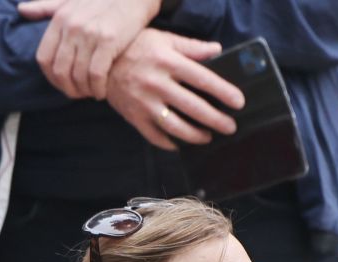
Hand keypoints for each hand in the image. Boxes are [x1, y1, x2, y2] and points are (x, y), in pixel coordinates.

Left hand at [17, 0, 157, 99]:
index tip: (62, 85)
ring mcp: (89, 34)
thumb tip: (21, 11)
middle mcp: (71, 27)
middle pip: (60, 71)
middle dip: (68, 89)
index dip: (51, 78)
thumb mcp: (69, 0)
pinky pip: (97, 74)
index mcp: (59, 19)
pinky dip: (98, 88)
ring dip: (84, 91)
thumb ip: (45, 7)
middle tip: (78, 94)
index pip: (44, 58)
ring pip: (79, 75)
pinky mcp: (109, 41)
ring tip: (91, 93)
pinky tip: (102, 91)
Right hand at [101, 28, 243, 149]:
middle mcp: (156, 83)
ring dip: (196, 136)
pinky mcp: (133, 116)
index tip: (238, 102)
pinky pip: (155, 136)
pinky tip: (181, 144)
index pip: (203, 79)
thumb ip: (191, 47)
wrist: (99, 60)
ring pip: (176, 127)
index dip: (223, 92)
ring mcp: (144, 103)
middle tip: (230, 127)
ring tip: (208, 137)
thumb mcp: (163, 40)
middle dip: (216, 120)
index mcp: (167, 62)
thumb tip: (217, 50)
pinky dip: (170, 143)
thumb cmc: (136, 48)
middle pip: (193, 107)